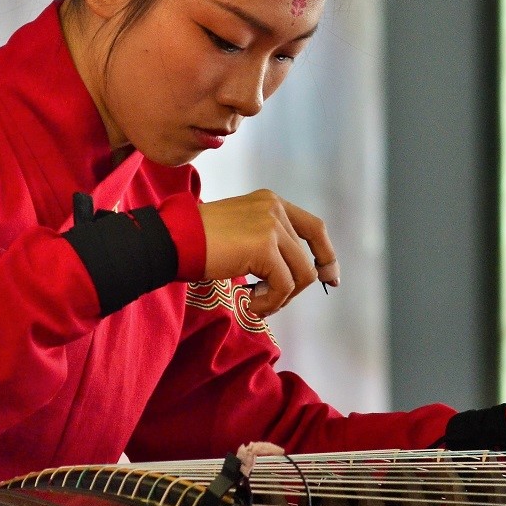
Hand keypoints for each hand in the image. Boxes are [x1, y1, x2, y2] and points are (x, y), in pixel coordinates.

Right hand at [197, 190, 339, 315]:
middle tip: (270, 301)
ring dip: (280, 298)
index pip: (314, 228)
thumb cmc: (200, 241)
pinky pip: (284, 286)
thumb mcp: (242, 231)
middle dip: (294, 288)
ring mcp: (272, 226)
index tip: (330, 278)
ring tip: (255, 302)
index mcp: (271, 202)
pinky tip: (250, 303)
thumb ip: (268, 241)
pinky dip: (270, 302)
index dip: (326, 255)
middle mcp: (275, 209)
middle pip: (308, 259)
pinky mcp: (265, 247)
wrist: (175, 239)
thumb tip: (295, 273)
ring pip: (301, 275)